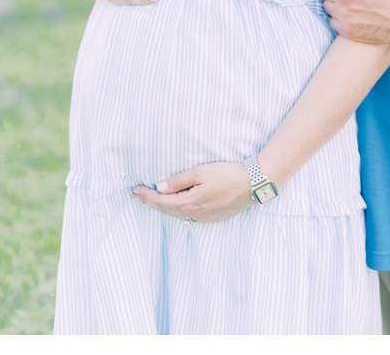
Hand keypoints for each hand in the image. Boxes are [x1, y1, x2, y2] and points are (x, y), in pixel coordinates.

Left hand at [133, 162, 252, 222]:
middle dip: (150, 202)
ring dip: (162, 208)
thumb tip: (160, 187)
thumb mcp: (200, 172)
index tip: (136, 190)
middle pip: (167, 210)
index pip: (161, 201)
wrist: (253, 185)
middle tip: (136, 196)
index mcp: (190, 202)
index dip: (147, 196)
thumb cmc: (227, 175)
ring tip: (150, 202)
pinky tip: (173, 208)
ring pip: (177, 215)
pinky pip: (188, 217)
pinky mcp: (212, 217)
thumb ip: (179, 181)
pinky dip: (176, 212)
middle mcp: (195, 214)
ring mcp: (204, 217)